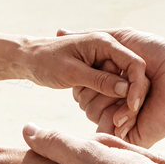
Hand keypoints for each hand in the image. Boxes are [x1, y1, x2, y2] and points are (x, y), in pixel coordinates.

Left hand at [0, 32, 149, 139]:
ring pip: (122, 86)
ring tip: (106, 119)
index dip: (136, 88)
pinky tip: (96, 112)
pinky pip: (110, 88)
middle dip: (125, 99)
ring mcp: (104, 61)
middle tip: (116, 122)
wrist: (28, 58)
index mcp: (105, 42)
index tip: (131, 108)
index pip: (135, 65)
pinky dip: (105, 100)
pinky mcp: (99, 72)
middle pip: (131, 77)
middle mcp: (109, 49)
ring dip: (114, 102)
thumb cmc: (45, 60)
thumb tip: (125, 90)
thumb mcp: (72, 72)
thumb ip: (99, 80)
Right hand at [63, 28, 164, 147]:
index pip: (83, 86)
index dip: (85, 77)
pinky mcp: (134, 132)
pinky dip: (117, 119)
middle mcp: (116, 99)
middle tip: (117, 81)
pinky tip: (130, 111)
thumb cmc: (157, 50)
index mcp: (112, 81)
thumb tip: (57, 31)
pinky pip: (110, 131)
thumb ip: (90, 35)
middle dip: (96, 90)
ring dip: (109, 104)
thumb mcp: (119, 37)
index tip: (98, 66)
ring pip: (94, 116)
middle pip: (85, 101)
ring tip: (129, 97)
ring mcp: (124, 116)